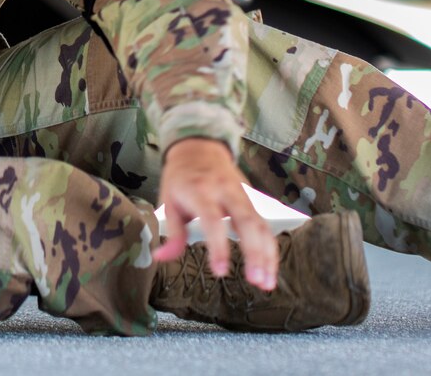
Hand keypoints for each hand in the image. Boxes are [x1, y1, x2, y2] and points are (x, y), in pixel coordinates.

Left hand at [153, 137, 277, 291]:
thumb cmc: (181, 178)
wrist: (199, 147)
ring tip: (267, 282)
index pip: (213, 220)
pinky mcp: (252, 200)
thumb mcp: (169, 201)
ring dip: (267, 254)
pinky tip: (270, 269)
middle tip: (256, 281)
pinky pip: (265, 224)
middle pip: (246, 221)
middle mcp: (226, 191)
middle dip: (254, 253)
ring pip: (261, 224)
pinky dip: (270, 247)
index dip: (218, 246)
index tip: (221, 272)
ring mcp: (242, 194)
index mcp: (200, 191)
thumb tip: (160, 258)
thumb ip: (172, 233)